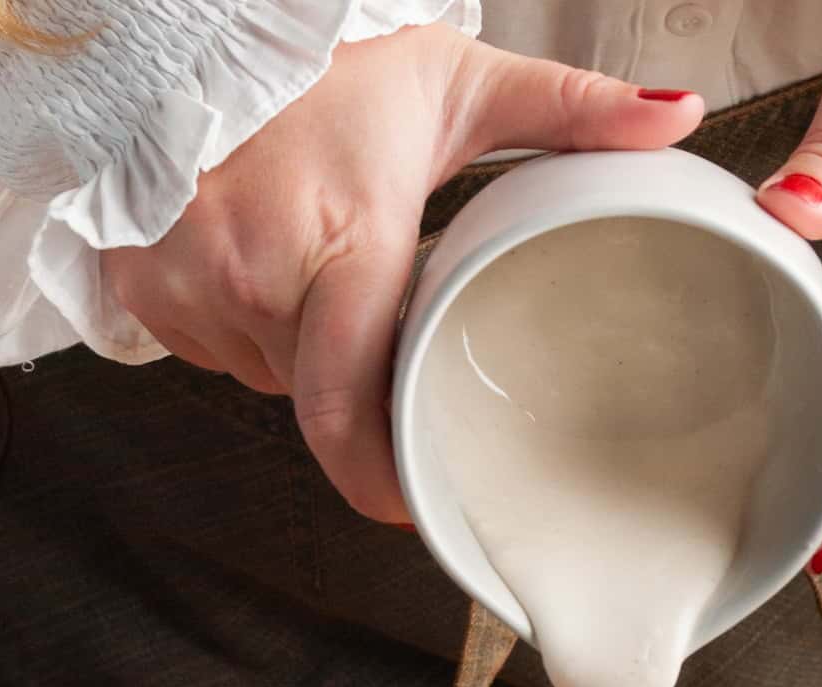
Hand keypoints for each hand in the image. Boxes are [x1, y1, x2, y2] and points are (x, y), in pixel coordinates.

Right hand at [104, 27, 702, 521]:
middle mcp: (254, 275)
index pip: (349, 413)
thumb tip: (676, 119)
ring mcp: (188, 283)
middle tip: (377, 314)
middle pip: (318, 399)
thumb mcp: (461, 85)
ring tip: (316, 262)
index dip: (380, 480)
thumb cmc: (333, 60)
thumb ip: (572, 113)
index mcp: (342, 243)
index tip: (410, 502)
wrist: (199, 13)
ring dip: (300, 348)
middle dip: (355, 380)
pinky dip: (245, 323)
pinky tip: (262, 262)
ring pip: (267, 375)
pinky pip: (213, 346)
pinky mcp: (144, 283)